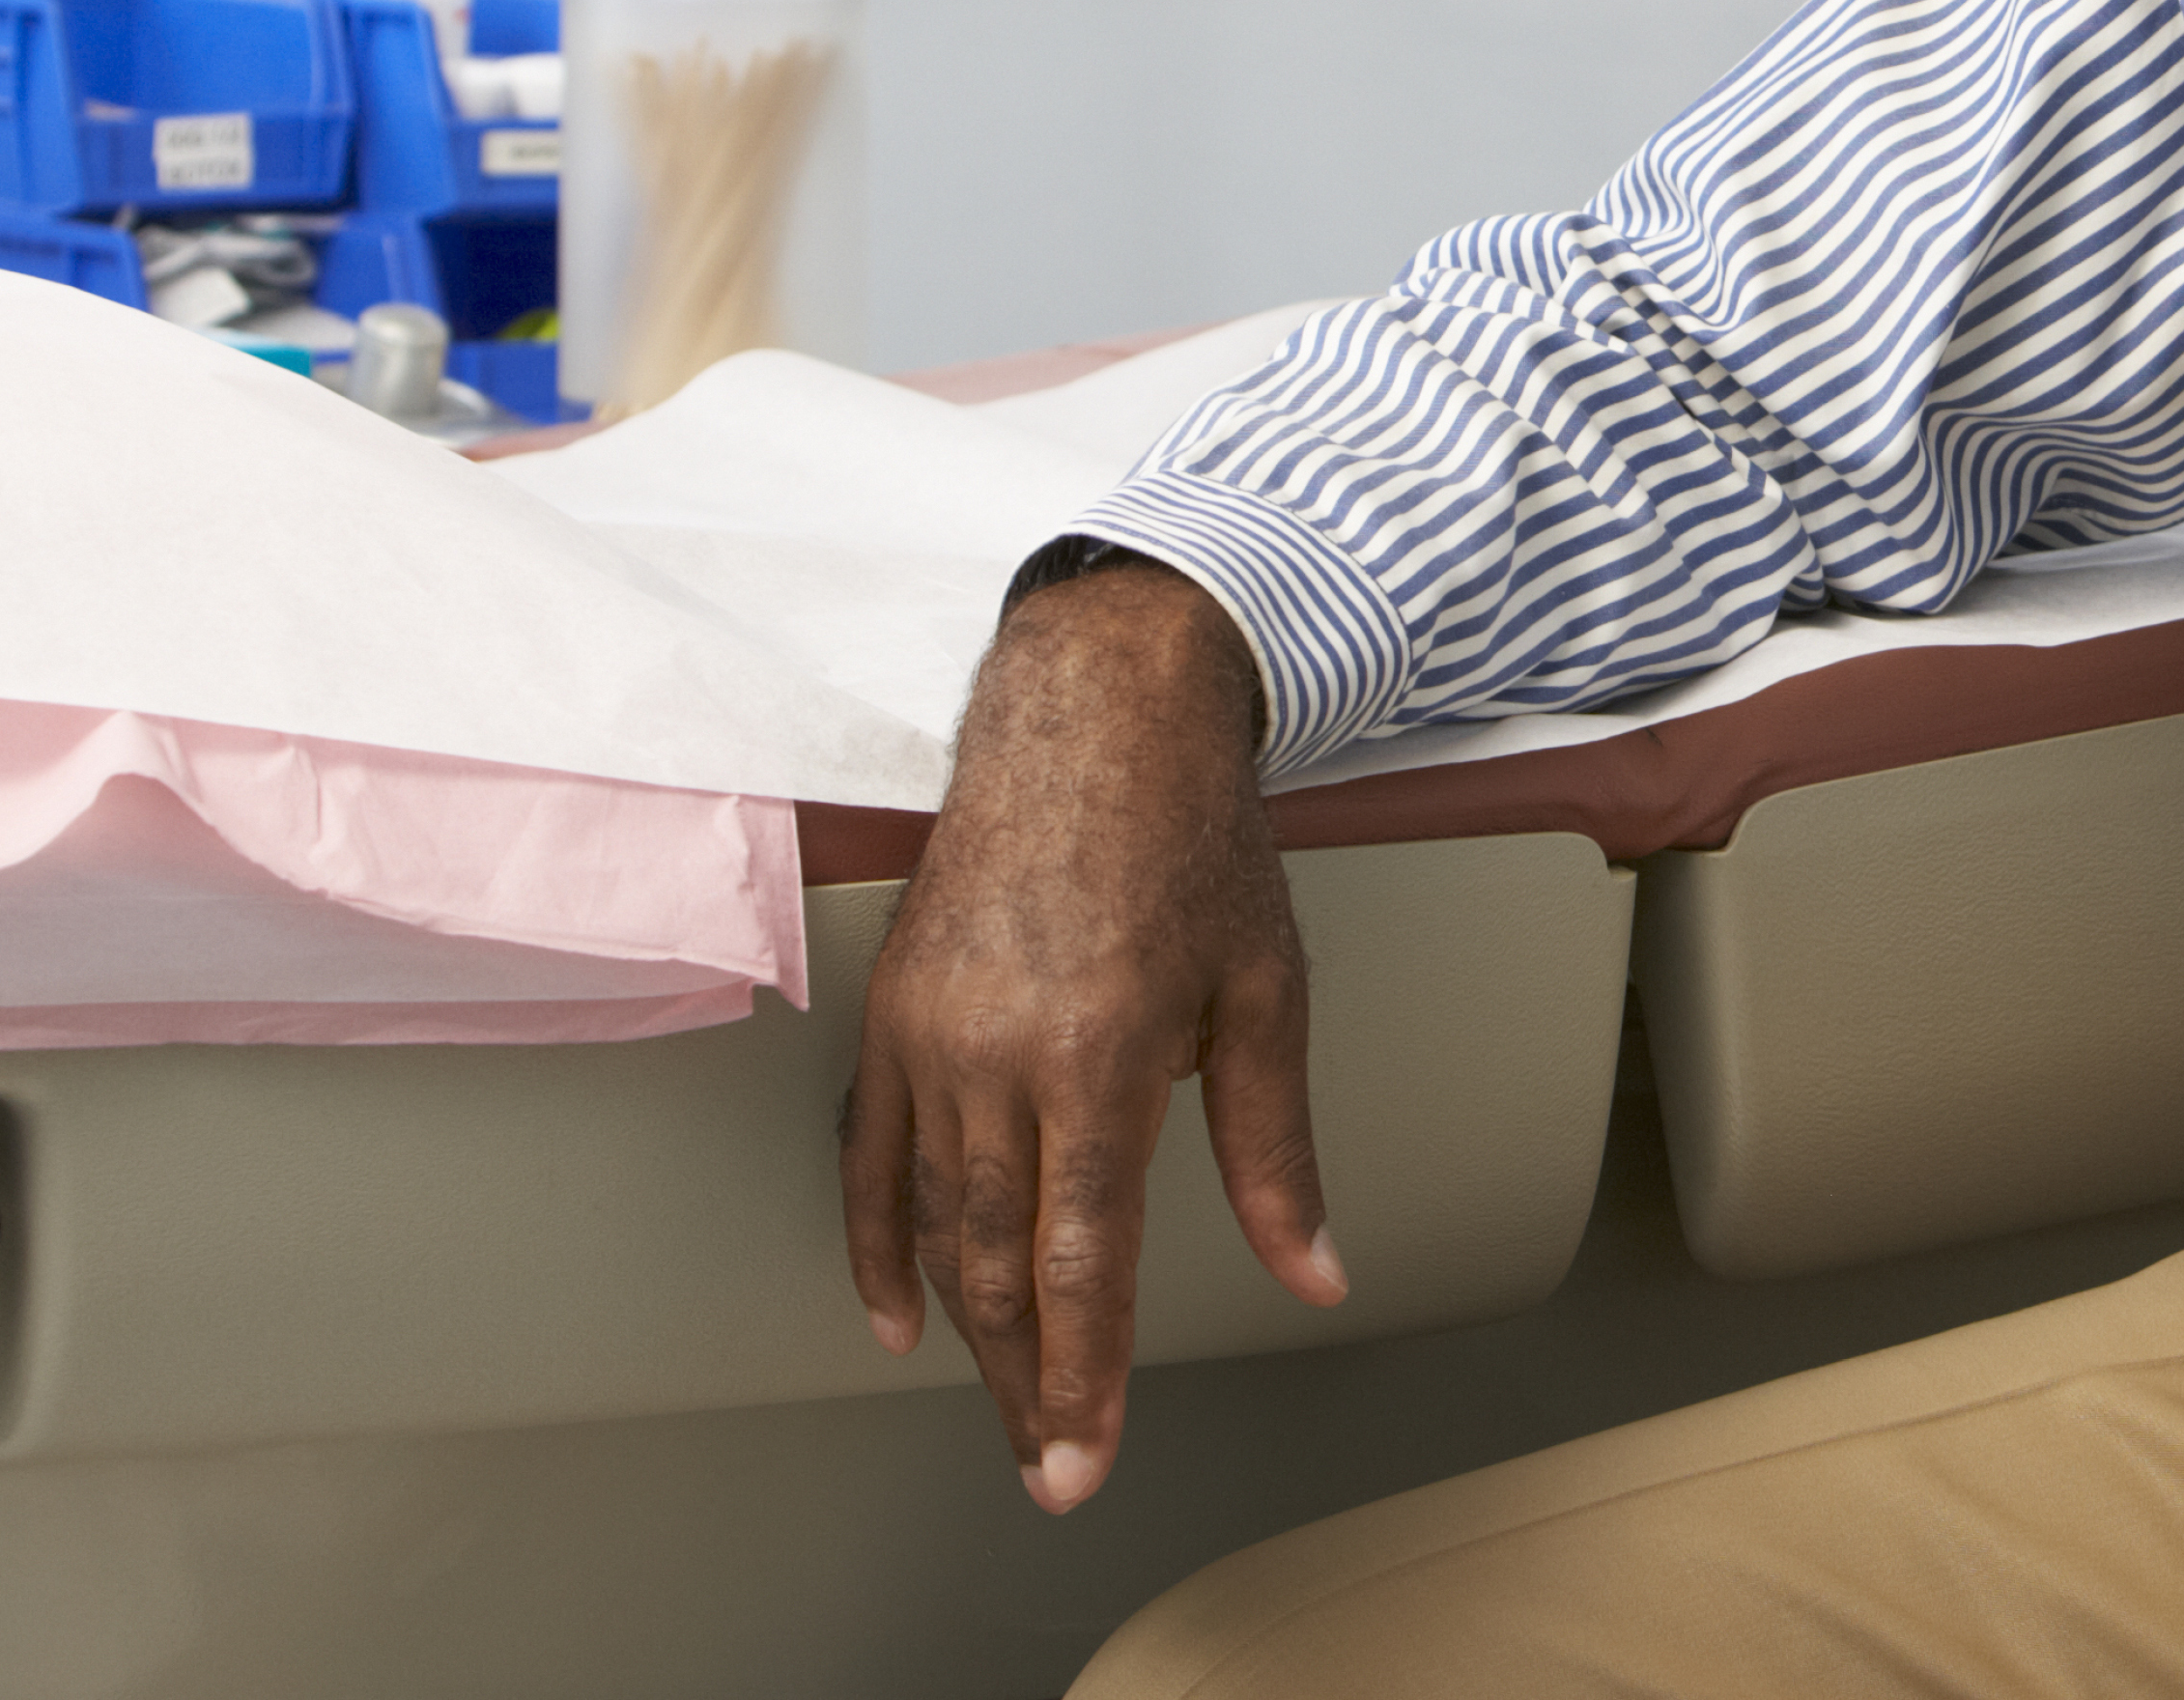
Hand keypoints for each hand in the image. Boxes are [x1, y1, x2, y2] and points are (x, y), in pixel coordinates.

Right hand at [839, 561, 1344, 1510]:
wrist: (1091, 716)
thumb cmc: (1193, 842)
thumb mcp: (1266, 990)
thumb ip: (1274, 1148)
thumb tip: (1315, 1271)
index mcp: (1101, 1052)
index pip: (1083, 1257)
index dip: (1085, 1374)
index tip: (1083, 1462)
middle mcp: (998, 1054)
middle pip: (999, 1261)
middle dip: (1025, 1379)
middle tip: (1048, 1468)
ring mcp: (929, 1033)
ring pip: (934, 1222)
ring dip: (967, 1328)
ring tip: (1006, 1403)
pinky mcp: (891, 1012)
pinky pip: (867, 1155)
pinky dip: (876, 1245)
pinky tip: (900, 1315)